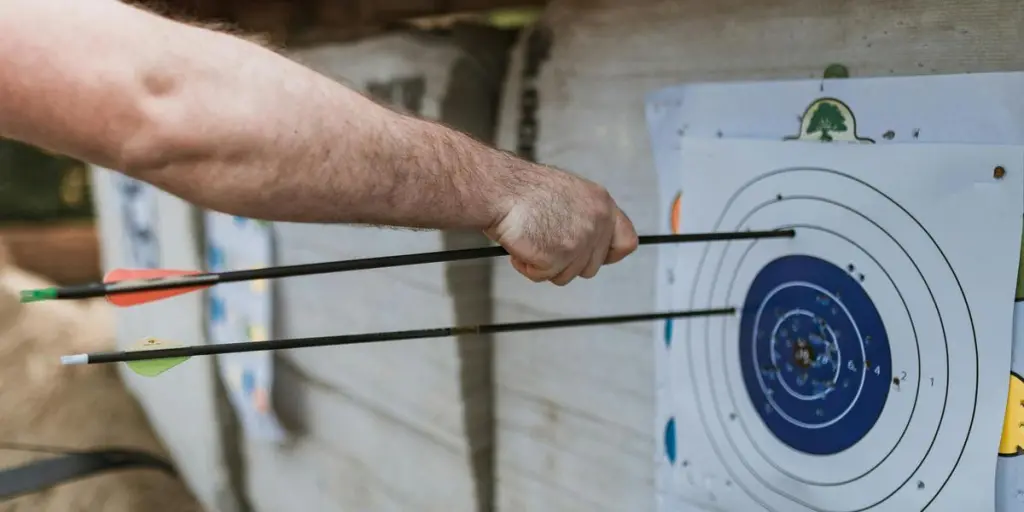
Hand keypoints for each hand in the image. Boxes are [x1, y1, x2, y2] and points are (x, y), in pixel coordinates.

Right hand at [486, 164, 638, 284]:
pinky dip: (528, 267)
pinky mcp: (560, 256)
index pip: (627, 241)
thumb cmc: (524, 191)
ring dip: (545, 265)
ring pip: (566, 276)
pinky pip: (543, 276)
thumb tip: (588, 245)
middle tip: (545, 244)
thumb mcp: (569, 196)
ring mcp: (580, 241)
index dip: (609, 255)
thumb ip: (586, 218)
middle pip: (591, 267)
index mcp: (602, 204)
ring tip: (530, 240)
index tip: (595, 257)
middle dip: (566, 263)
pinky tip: (521, 245)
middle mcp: (597, 222)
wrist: (501, 189)